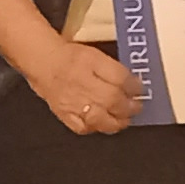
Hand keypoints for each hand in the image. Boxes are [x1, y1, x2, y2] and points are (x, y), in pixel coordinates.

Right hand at [22, 37, 145, 136]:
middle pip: (112, 99)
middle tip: (137, 107)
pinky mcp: (64, 114)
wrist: (45, 63)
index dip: (133, 86)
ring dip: (117, 121)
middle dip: (129, 106)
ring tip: (124, 119)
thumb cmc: (71, 58)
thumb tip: (134, 84)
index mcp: (90, 63)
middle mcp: (82, 83)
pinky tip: (102, 124)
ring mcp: (73, 102)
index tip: (139, 89)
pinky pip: (83, 128)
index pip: (119, 77)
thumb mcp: (96, 55)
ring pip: (100, 118)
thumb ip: (115, 69)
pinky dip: (95, 128)